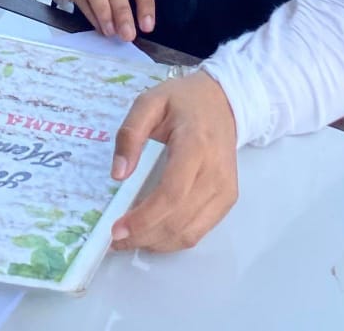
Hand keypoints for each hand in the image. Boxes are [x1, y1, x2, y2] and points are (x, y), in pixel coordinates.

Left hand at [109, 71, 238, 251]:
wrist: (222, 102)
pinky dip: (173, 240)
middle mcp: (215, 173)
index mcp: (195, 145)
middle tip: (115, 239)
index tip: (117, 229)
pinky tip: (152, 234)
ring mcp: (225, 190)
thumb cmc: (183, 101)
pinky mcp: (227, 200)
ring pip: (189, 233)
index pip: (171, 193)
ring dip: (156, 243)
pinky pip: (199, 231)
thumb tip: (118, 174)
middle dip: (143, 236)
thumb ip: (130, 133)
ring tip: (129, 239)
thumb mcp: (149, 102)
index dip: (144, 218)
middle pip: (179, 219)